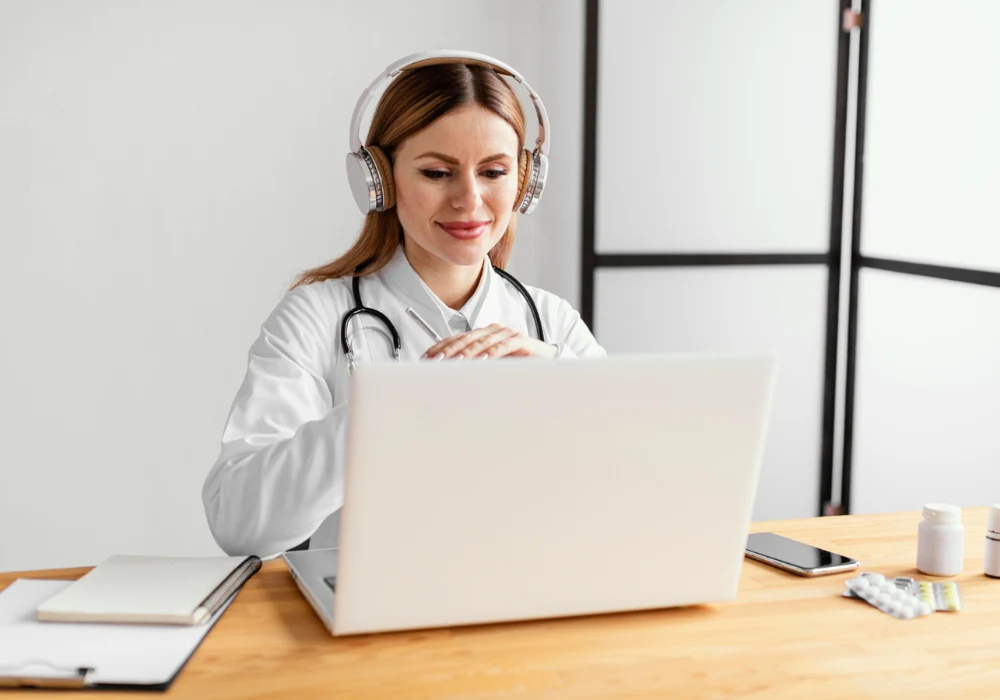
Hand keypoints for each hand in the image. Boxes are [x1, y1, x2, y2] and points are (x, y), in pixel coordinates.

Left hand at [423, 323, 556, 359]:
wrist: (546, 365)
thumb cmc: (516, 367)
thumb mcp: (489, 367)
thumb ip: (472, 368)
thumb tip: (446, 377)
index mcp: (482, 335)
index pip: (456, 339)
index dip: (441, 348)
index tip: (426, 358)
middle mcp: (492, 331)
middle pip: (466, 339)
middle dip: (449, 351)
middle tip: (436, 362)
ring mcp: (506, 333)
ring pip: (482, 342)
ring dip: (467, 353)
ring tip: (455, 362)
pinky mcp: (520, 340)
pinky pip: (503, 346)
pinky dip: (492, 353)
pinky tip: (483, 360)